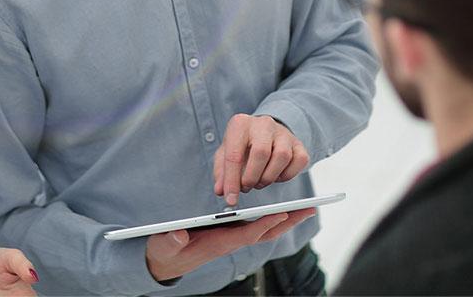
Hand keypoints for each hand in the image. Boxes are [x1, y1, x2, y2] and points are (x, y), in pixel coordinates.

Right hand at [145, 209, 315, 282]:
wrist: (166, 263)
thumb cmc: (166, 253)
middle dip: (286, 222)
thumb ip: (170, 241)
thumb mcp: (164, 246)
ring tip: (304, 209)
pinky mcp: (230, 236)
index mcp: (218, 244)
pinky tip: (281, 213)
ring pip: (264, 231)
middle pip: (264, 233)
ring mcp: (232, 240)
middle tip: (309, 209)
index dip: (264, 224)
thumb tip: (178, 234)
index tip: (282, 212)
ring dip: (284, 221)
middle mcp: (230, 242)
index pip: (246, 234)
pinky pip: (256, 228)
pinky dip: (272, 221)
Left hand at [213, 114, 309, 205]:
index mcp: (240, 124)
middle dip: (252, 177)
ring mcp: (283, 133)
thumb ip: (222, 173)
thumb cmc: (243, 144)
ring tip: (259, 181)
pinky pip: (299, 161)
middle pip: (261, 153)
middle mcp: (263, 124)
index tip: (231, 199)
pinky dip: (287, 175)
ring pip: (282, 156)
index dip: (232, 181)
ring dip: (269, 177)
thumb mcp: (226, 153)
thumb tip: (221, 191)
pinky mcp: (298, 143)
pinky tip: (276, 176)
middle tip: (247, 187)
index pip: (234, 154)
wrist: (264, 132)